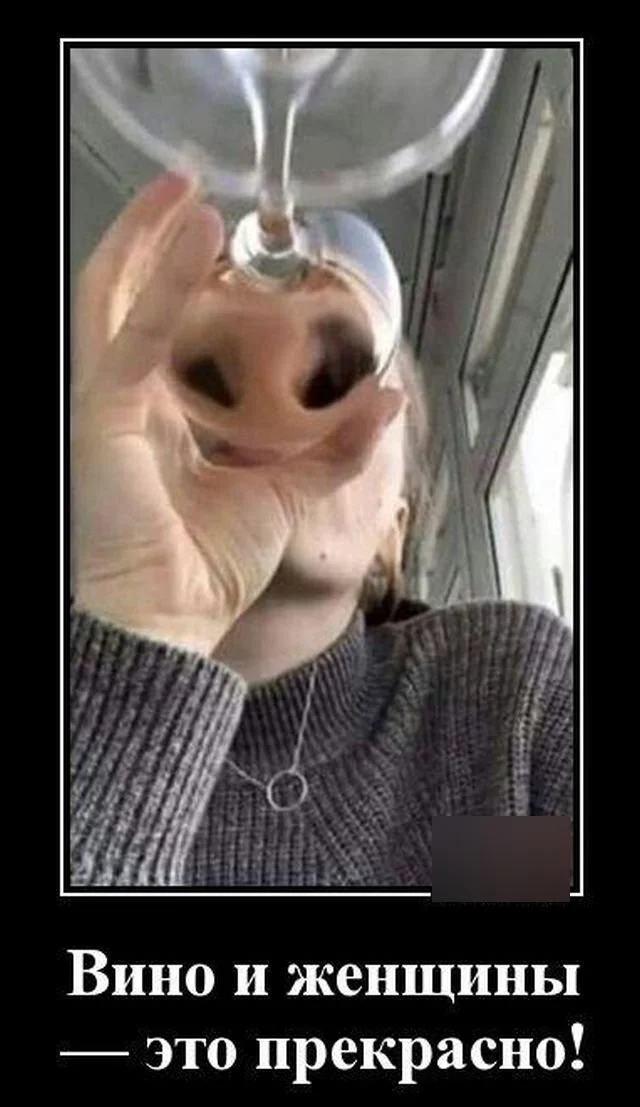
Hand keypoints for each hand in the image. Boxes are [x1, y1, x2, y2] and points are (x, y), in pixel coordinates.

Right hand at [73, 174, 402, 655]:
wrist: (172, 622)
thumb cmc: (206, 569)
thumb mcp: (289, 494)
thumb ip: (334, 445)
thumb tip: (385, 398)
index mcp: (159, 420)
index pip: (158, 330)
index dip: (179, 280)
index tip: (217, 240)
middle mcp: (127, 404)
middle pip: (127, 301)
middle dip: (153, 243)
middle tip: (190, 191)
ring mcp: (107, 405)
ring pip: (118, 300)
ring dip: (149, 240)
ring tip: (185, 189)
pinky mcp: (102, 415)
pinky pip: (132, 335)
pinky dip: (163, 282)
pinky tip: (194, 236)